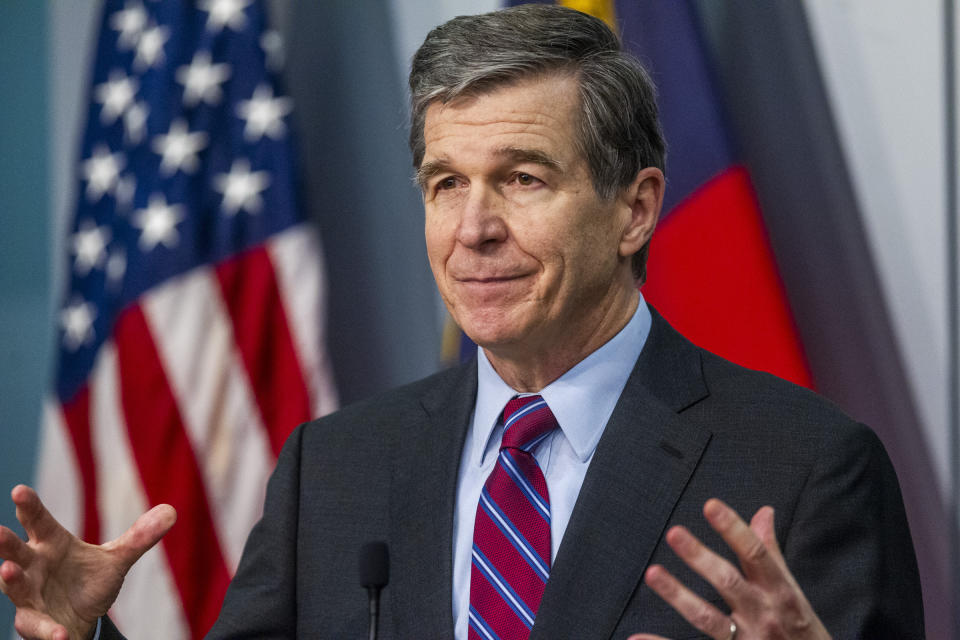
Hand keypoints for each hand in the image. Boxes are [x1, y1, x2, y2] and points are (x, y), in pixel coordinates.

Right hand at [0, 485, 175, 639]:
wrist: (84, 618)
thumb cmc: (89, 581)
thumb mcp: (116, 559)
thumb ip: (140, 537)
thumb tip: (172, 512)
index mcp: (53, 544)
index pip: (39, 522)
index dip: (29, 507)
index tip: (19, 491)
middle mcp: (35, 566)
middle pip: (17, 552)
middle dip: (7, 544)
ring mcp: (30, 595)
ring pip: (14, 586)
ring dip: (10, 579)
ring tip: (6, 571)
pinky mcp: (34, 622)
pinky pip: (36, 626)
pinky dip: (47, 630)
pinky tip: (59, 634)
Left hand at [629, 498, 829, 639]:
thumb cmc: (800, 630)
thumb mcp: (792, 591)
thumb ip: (772, 553)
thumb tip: (764, 512)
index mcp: (779, 592)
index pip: (755, 553)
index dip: (733, 528)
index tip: (709, 504)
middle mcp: (763, 614)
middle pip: (728, 582)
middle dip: (701, 558)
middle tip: (673, 532)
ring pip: (708, 618)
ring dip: (678, 595)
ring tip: (652, 572)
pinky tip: (636, 638)